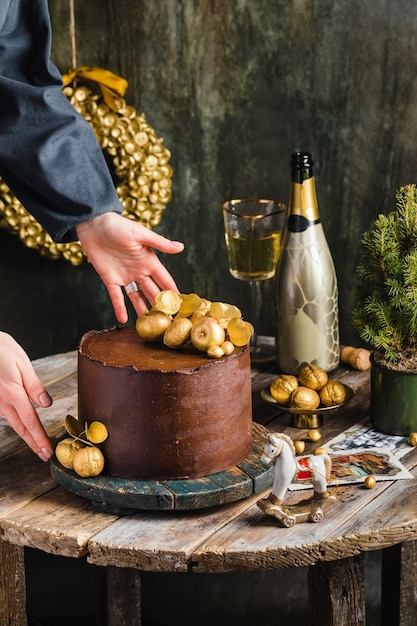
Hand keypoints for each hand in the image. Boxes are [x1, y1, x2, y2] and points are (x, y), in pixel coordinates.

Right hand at [0, 332, 52, 460]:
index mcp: (13, 393)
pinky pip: (3, 412)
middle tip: (44, 455)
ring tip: (36, 443)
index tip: (47, 452)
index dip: (39, 439)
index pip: (31, 422)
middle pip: (20, 427)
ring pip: (11, 421)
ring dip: (24, 433)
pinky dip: (14, 420)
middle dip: (33, 443)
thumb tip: (47, 404)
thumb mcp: (21, 362)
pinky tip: (20, 422)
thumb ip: (34, 385)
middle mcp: (1, 401)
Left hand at [76, 213, 183, 322]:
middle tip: (168, 322)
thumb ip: (160, 243)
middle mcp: (139, 271)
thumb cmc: (119, 226)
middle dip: (160, 306)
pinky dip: (120, 307)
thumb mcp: (141, 234)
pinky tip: (124, 319)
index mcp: (150, 261)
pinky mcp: (110, 279)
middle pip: (153, 292)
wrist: (94, 224)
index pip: (165, 281)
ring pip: (137, 297)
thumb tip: (181, 247)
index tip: (181, 307)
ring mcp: (125, 277)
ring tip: (149, 325)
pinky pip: (117, 297)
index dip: (173, 293)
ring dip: (143, 310)